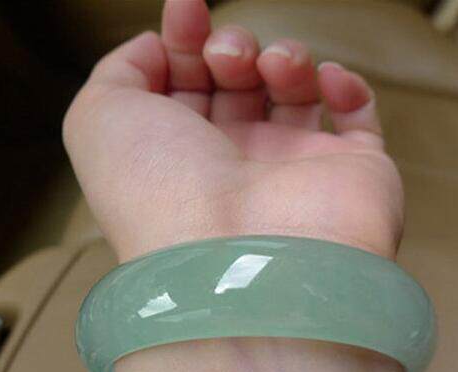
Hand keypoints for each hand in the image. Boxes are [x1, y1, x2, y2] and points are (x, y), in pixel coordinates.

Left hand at [63, 0, 403, 261]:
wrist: (236, 260)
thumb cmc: (159, 193)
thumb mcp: (98, 119)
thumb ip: (119, 71)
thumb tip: (156, 48)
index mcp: (180, 156)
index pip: (186, 84)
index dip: (184, 38)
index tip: (186, 8)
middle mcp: (237, 165)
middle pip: (238, 82)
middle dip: (228, 46)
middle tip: (224, 55)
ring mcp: (296, 170)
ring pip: (295, 90)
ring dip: (282, 56)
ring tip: (266, 67)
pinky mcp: (352, 174)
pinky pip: (359, 117)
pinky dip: (346, 84)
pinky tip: (324, 81)